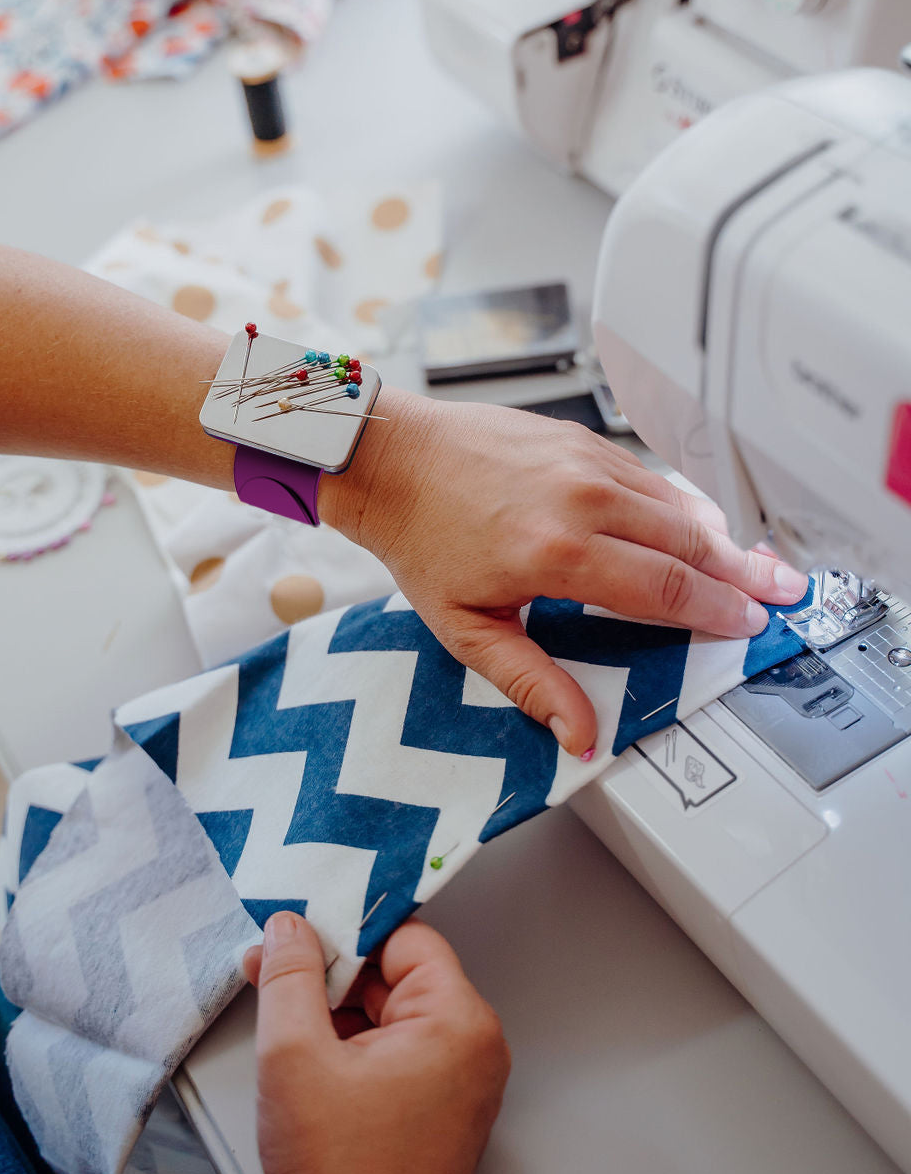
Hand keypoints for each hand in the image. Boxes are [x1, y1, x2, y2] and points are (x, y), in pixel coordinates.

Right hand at [242, 912, 509, 1173]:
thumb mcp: (294, 1053)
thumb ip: (289, 975)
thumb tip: (290, 929)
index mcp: (459, 1023)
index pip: (405, 938)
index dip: (348, 931)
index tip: (306, 931)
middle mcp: (473, 1049)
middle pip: (397, 974)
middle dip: (334, 975)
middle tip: (282, 978)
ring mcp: (461, 1082)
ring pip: (392, 1012)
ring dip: (339, 1012)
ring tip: (295, 1036)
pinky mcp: (441, 1108)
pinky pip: (398, 1050)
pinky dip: (355, 1047)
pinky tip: (316, 1063)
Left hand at [322, 389, 806, 755]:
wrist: (392, 460)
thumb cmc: (421, 538)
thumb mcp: (466, 629)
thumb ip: (531, 683)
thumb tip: (579, 734)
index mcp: (556, 552)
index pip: (663, 588)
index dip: (714, 611)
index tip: (746, 626)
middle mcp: (580, 499)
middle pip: (688, 542)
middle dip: (742, 573)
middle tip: (782, 594)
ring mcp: (583, 462)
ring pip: (676, 505)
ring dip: (722, 538)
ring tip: (759, 565)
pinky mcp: (580, 439)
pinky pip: (649, 476)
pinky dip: (684, 503)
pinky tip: (702, 524)